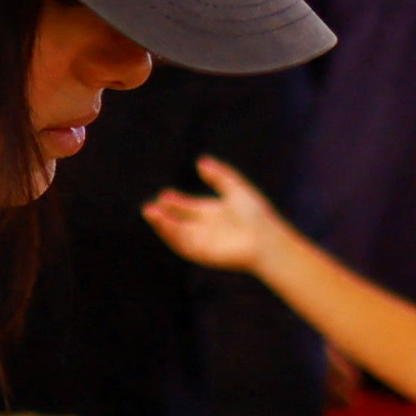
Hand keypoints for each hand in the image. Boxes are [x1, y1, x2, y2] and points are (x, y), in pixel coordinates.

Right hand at [144, 156, 298, 274]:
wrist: (265, 239)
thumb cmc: (255, 215)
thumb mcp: (235, 189)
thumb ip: (219, 176)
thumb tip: (201, 162)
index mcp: (212, 213)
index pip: (187, 208)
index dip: (174, 202)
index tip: (164, 195)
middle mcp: (205, 229)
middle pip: (178, 222)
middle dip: (163, 215)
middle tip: (150, 207)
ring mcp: (203, 242)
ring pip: (177, 234)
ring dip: (163, 225)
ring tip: (151, 213)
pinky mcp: (203, 254)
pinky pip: (183, 245)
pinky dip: (172, 235)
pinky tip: (165, 224)